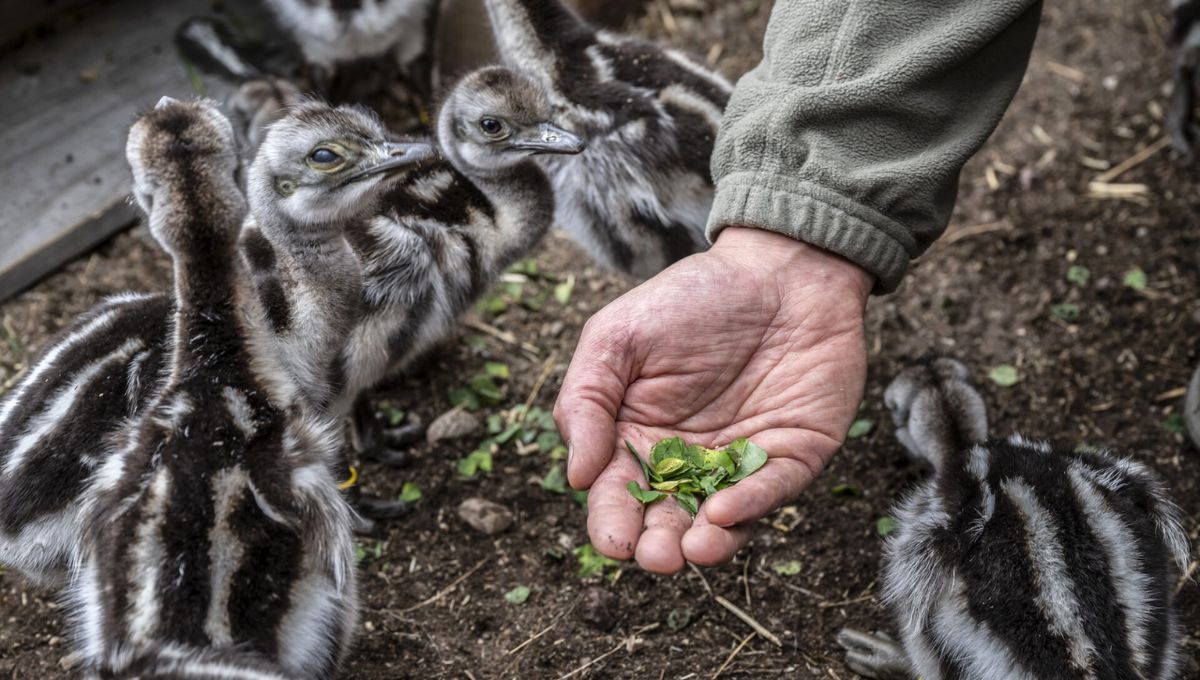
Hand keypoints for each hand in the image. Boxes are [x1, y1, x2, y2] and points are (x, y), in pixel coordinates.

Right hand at [554, 227, 872, 573]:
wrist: (780, 267)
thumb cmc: (691, 298)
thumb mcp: (617, 337)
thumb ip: (586, 401)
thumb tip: (577, 476)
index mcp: (638, 437)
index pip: (618, 495)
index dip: (613, 522)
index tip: (614, 540)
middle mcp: (689, 461)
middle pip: (668, 519)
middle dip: (658, 546)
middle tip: (655, 557)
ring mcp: (742, 461)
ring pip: (721, 519)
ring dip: (706, 542)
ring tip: (692, 549)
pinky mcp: (793, 454)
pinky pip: (772, 489)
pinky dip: (751, 505)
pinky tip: (727, 512)